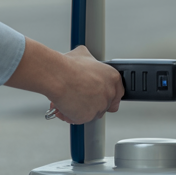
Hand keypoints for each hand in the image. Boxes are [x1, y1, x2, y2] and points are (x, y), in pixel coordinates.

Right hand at [5, 39, 122, 124]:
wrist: (58, 76)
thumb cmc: (68, 66)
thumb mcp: (83, 54)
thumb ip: (91, 61)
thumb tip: (87, 60)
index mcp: (113, 78)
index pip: (117, 92)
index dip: (105, 94)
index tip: (96, 94)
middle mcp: (109, 93)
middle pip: (103, 104)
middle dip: (90, 102)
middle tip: (77, 95)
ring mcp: (100, 106)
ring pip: (91, 113)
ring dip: (79, 109)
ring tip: (66, 99)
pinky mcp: (88, 117)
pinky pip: (79, 119)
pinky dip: (69, 115)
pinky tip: (62, 106)